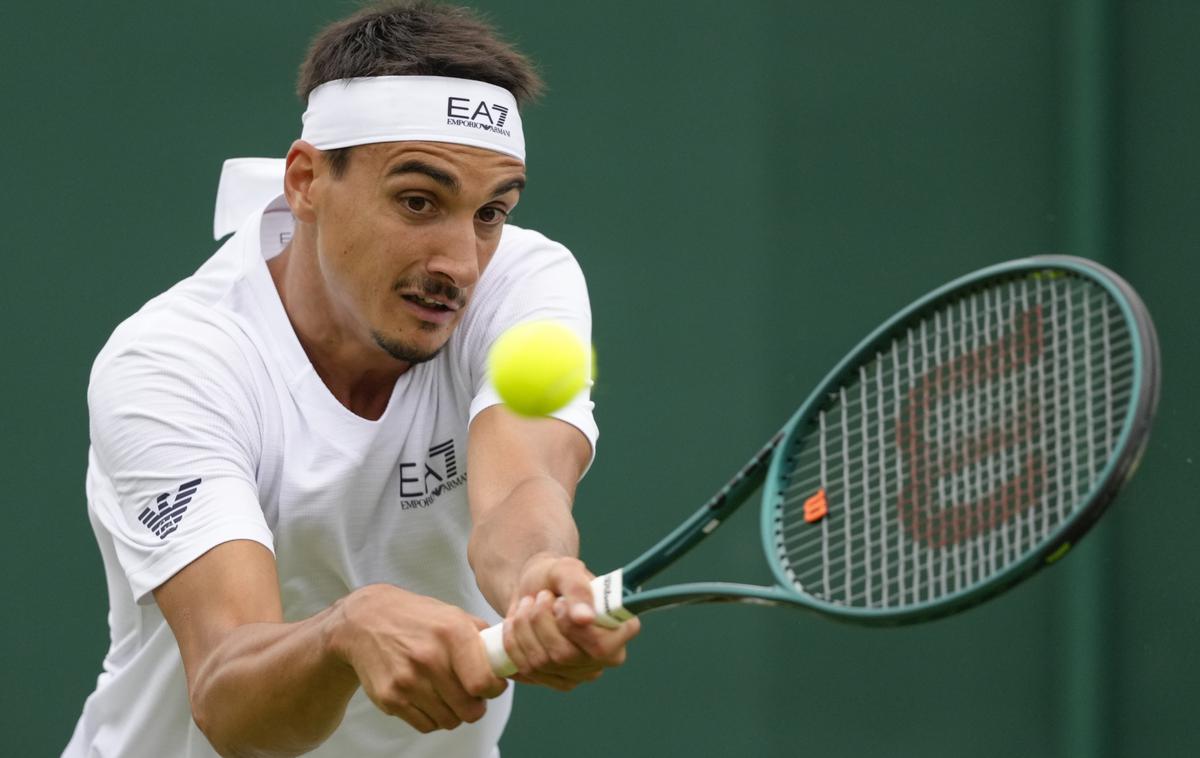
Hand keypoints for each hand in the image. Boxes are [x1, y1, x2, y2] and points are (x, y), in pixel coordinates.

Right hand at [328, 584, 507, 732]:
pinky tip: (427, 696)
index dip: (495, 689)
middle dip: (476, 705)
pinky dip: (432, 717)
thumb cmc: (418, 619)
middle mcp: (429, 658)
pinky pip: (426, 725)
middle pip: (470, 710)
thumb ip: (483, 638)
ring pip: (449, 721)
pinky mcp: (390, 698)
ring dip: (454, 712)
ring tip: (447, 692)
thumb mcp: (453, 615)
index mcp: (452, 633)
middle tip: (470, 693)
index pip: (485, 682)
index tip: (492, 685)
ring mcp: (407, 681)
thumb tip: (512, 660)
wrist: (365, 622)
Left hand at [501, 554, 640, 689]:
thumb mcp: (566, 570)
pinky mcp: (554, 680)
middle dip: (541, 621)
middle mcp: (606, 657)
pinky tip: (517, 624)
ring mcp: (581, 673)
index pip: (600, 647)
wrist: (534, 588)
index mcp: (622, 629)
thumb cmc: (557, 577)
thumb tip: (585, 618)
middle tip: (540, 597)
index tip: (559, 603)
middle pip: (564, 656)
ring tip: (527, 605)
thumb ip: (578, 590)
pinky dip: (513, 642)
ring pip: (541, 663)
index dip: (572, 627)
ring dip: (524, 627)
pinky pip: (525, 669)